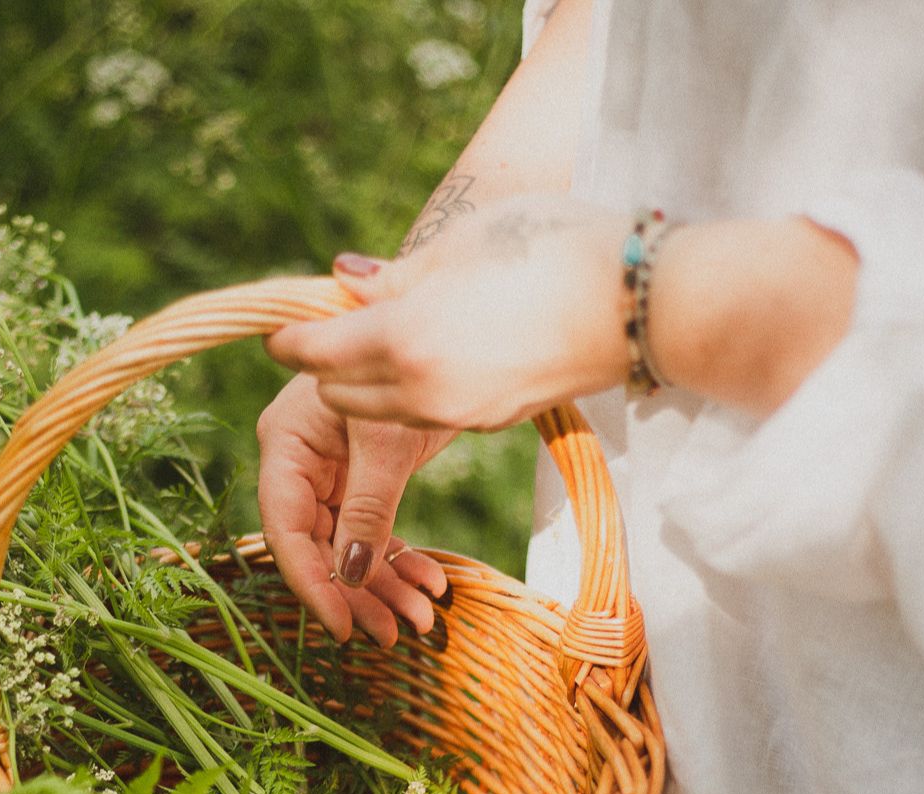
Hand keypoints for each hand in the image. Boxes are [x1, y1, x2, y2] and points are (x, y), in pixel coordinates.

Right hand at [255, 373, 451, 645]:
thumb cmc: (408, 366)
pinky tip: (432, 583)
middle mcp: (300, 461)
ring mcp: (331, 470)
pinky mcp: (363, 475)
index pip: (286, 529)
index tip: (341, 628)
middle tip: (395, 635)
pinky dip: (401, 559)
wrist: (450, 333)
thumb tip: (349, 577)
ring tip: (422, 620)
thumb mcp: (386, 444)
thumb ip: (366, 510)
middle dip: (358, 593)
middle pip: (317, 546)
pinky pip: (373, 530)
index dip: (311, 583)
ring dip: (384, 585)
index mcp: (286, 444)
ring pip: (348, 545)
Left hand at [265, 194, 627, 431]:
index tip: (281, 324)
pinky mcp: (491, 422)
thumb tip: (343, 284)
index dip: (288, 336)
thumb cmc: (551, 248)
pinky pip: (428, 413)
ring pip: (381, 411)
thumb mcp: (462, 242)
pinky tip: (439, 352)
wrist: (641, 302)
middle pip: (336, 393)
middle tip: (340, 322)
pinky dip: (413, 392)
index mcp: (404, 339)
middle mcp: (422, 390)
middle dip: (326, 362)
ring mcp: (459, 414)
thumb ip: (394, 275)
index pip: (312, 353)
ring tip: (390, 335)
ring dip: (369, 381)